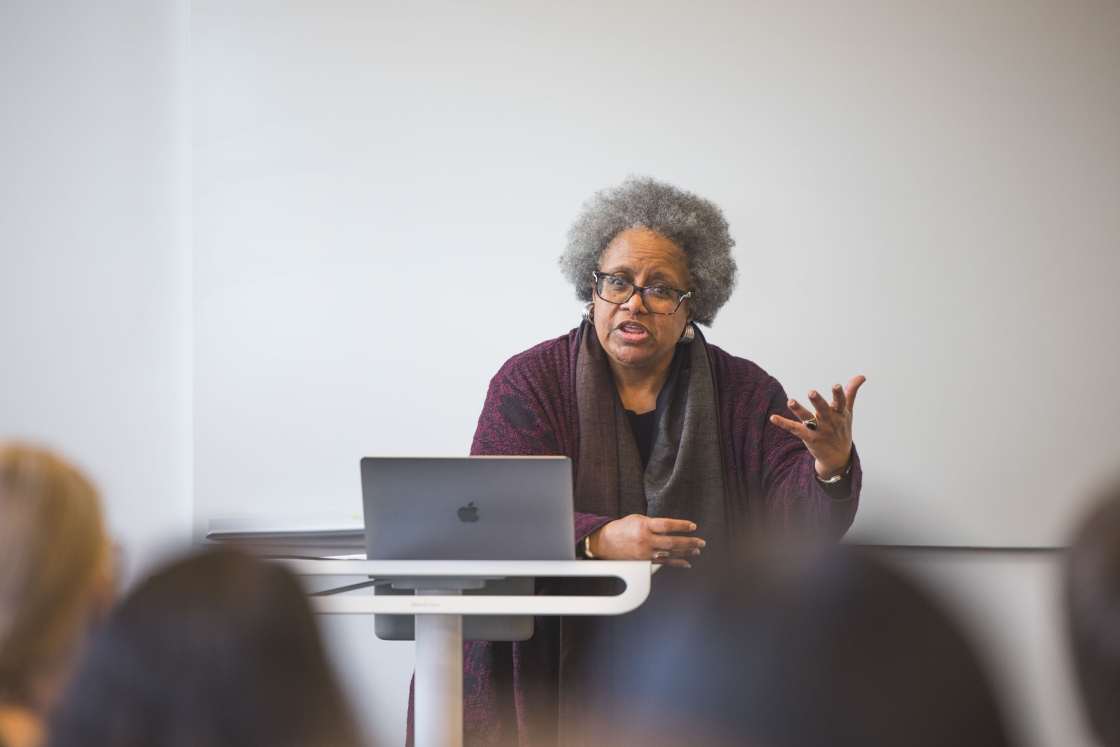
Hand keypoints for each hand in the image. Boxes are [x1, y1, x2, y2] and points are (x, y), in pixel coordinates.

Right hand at [588, 515, 705, 567]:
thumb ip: (654, 524)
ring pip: (670, 553)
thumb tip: (672, 529)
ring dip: (685, 552)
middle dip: (688, 542)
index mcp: (644, 526)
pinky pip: (664, 563)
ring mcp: (645, 552)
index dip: (681, 526)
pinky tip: (687, 563)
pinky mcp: (644, 561)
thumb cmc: (623, 528)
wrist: (606, 542)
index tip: (693, 526)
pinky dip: (677, 563)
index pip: (667, 525)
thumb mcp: (638, 519)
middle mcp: (645, 540)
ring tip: (696, 550)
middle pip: (671, 542)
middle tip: (700, 542)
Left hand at [770, 375, 865, 478]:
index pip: (840, 403)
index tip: (836, 385)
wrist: (838, 457)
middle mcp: (829, 422)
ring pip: (808, 419)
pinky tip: (773, 417)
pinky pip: (794, 429)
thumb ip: (851, 393)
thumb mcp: (847, 412)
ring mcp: (819, 430)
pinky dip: (784, 423)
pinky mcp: (808, 437)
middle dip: (818, 402)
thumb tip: (861, 376)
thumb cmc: (842, 429)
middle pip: (823, 410)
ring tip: (790, 401)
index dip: (838, 394)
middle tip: (811, 392)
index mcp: (840, 414)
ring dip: (799, 410)